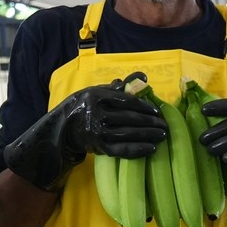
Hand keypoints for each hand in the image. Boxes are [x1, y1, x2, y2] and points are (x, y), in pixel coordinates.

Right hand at [4, 78, 165, 190]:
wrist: (61, 129)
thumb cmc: (83, 107)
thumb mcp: (97, 92)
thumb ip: (119, 86)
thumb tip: (142, 77)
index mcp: (96, 97)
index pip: (126, 101)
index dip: (145, 107)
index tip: (158, 112)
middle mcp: (95, 113)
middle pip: (130, 118)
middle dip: (151, 123)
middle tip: (165, 126)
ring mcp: (96, 131)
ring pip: (128, 134)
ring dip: (148, 135)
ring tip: (162, 136)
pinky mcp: (97, 147)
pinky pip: (121, 149)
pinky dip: (137, 150)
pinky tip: (151, 148)